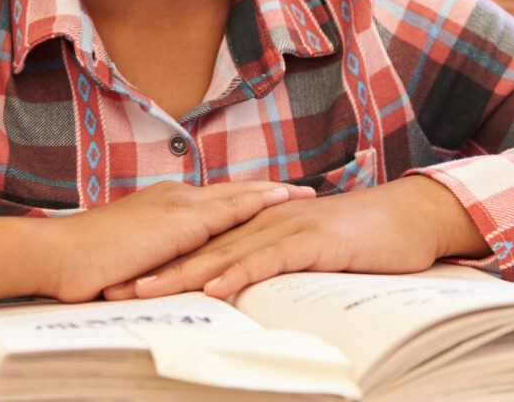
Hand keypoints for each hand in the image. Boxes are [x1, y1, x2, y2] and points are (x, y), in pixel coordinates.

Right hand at [0, 179, 315, 303]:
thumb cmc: (85, 260)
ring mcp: (175, 206)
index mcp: (164, 205)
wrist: (55, 254)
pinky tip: (275, 206)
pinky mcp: (175, 222)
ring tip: (302, 194)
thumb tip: (174, 270)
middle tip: (305, 190)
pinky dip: (253, 205)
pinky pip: (224, 212)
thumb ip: (157, 256)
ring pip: (234, 196)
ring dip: (270, 194)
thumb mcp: (131, 256)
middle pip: (232, 192)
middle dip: (269, 191)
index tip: (275, 198)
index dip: (247, 199)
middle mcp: (174, 198)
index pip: (215, 200)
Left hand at [104, 175, 489, 300]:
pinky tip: (215, 287)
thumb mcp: (296, 254)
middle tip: (112, 290)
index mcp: (251, 225)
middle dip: (154, 270)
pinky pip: (266, 258)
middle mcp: (258, 222)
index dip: (157, 265)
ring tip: (144, 293)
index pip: (196, 247)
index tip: (120, 283)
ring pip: (222, 252)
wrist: (401, 220)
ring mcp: (281, 228)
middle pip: (197, 249)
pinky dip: (238, 272)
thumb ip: (262, 262)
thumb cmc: (350, 241)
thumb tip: (231, 288)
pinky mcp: (308, 241)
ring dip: (182, 273)